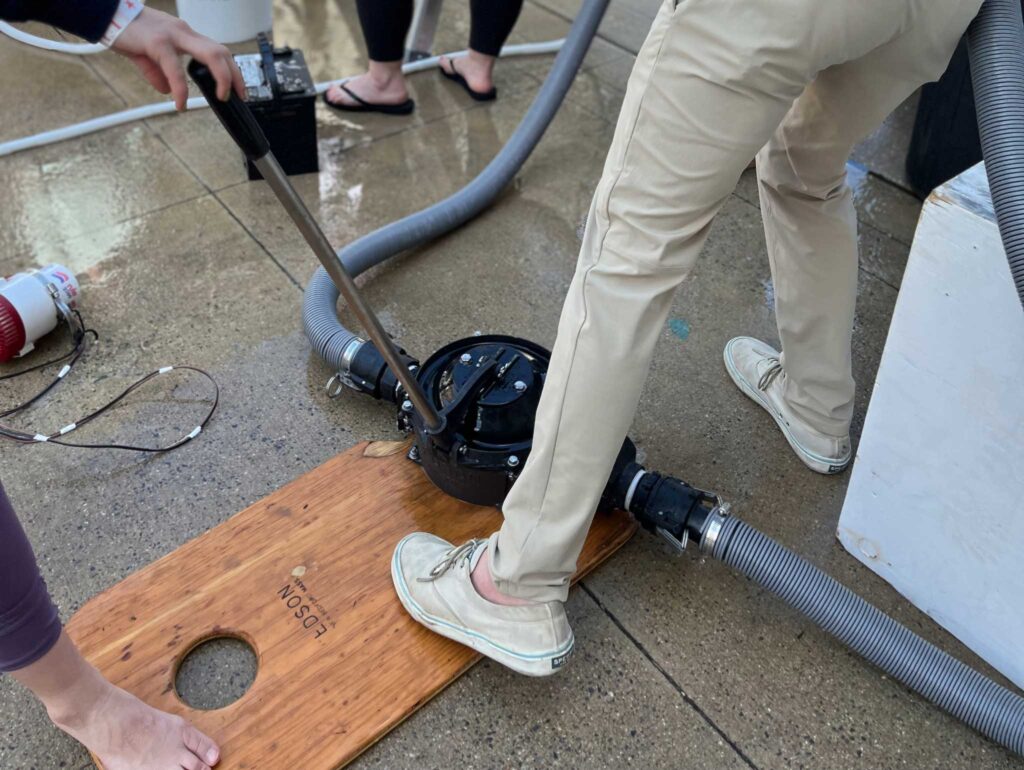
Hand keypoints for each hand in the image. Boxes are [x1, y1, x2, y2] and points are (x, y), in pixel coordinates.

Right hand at [110, 7, 244, 110]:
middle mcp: (184, 32)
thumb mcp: (147, 55)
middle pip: (221, 51)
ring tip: (221, 97)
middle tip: (240, 96)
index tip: (239, 89)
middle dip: (235, 75)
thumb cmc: (127, 31)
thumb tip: (166, 90)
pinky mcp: (157, 42)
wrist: (103, 13)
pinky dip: (181, 89)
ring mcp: (172, 35)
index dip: (231, 70)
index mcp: (185, 35)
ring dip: (221, 77)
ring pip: (210, 54)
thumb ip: (158, 72)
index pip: (217, 51)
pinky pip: (175, 68)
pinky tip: (180, 104)